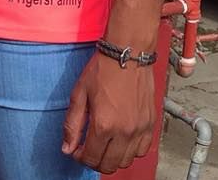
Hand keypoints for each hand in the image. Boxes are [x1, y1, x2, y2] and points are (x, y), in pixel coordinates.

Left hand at [62, 52, 155, 173]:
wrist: (127, 53)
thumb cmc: (103, 69)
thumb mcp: (79, 93)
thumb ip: (72, 124)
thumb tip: (67, 148)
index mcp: (103, 124)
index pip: (90, 158)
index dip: (80, 157)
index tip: (77, 150)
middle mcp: (124, 131)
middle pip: (109, 165)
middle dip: (95, 161)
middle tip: (89, 149)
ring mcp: (139, 129)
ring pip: (126, 160)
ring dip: (113, 158)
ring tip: (105, 143)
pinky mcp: (150, 123)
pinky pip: (143, 149)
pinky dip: (132, 150)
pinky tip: (123, 139)